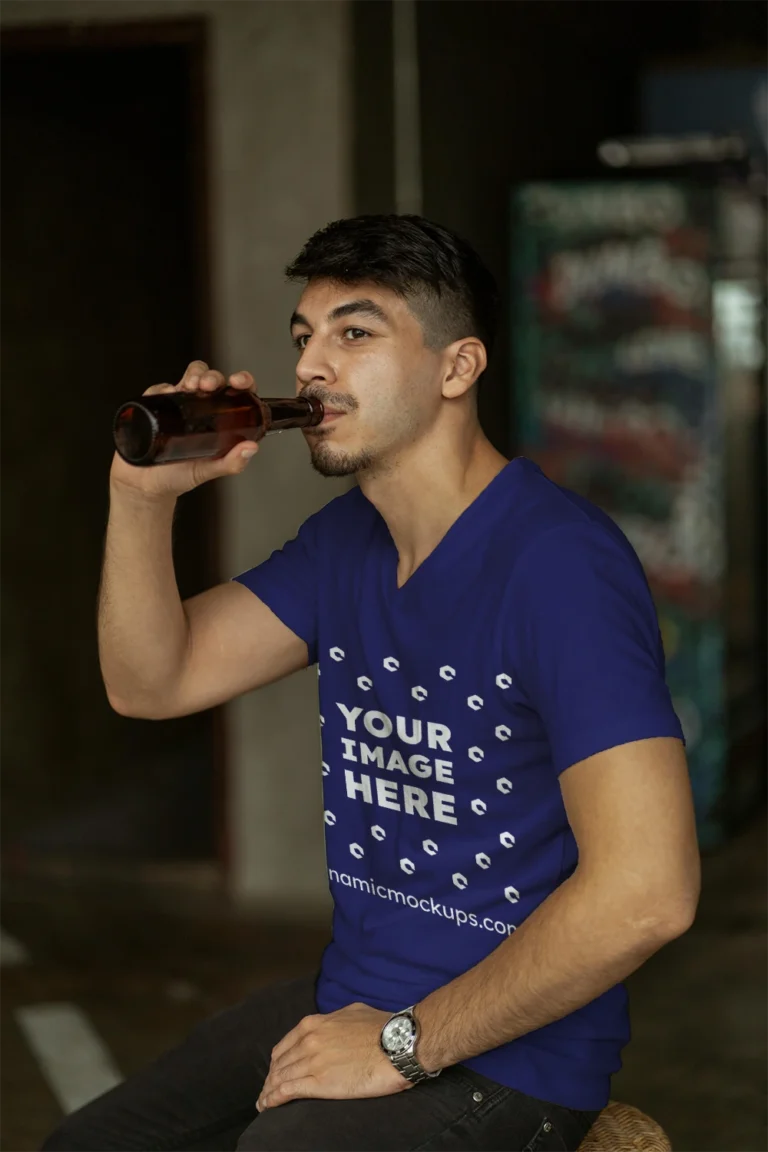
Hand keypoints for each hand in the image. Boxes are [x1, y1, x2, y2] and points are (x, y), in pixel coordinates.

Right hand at [110, 360, 259, 499]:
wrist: (145, 485)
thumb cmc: (178, 476)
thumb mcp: (208, 470)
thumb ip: (231, 463)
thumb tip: (251, 448)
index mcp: (219, 420)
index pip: (235, 393)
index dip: (242, 381)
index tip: (239, 382)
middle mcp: (200, 408)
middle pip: (211, 379)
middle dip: (212, 376)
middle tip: (209, 386)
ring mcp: (179, 405)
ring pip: (189, 376)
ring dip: (194, 375)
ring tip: (192, 386)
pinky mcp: (156, 405)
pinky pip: (160, 389)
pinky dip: (164, 387)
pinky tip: (167, 395)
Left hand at [256, 1003, 409, 1111]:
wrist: (397, 1043)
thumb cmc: (382, 1027)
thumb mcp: (352, 1012)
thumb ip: (335, 1020)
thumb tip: (333, 1025)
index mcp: (314, 1024)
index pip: (286, 1045)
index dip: (279, 1061)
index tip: (277, 1071)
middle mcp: (308, 1040)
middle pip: (280, 1063)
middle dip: (271, 1078)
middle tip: (268, 1090)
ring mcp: (312, 1061)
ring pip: (280, 1078)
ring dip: (268, 1091)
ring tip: (263, 1102)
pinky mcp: (319, 1083)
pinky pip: (287, 1091)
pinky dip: (273, 1099)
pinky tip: (267, 1106)